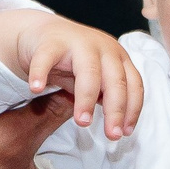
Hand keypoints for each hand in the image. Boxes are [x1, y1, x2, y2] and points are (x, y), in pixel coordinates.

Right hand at [0, 9, 142, 138]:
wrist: (45, 33)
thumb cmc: (74, 62)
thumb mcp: (97, 79)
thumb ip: (106, 97)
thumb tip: (118, 127)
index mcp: (119, 57)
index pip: (133, 85)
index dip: (132, 110)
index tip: (126, 132)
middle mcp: (103, 47)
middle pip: (115, 81)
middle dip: (115, 110)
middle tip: (112, 135)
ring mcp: (78, 42)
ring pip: (88, 72)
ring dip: (86, 99)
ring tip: (83, 122)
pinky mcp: (50, 41)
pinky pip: (45, 58)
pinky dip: (40, 73)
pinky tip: (36, 89)